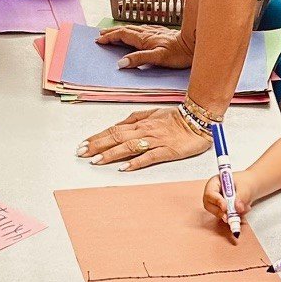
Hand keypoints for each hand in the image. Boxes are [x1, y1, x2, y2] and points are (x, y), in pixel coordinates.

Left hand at [77, 106, 207, 170]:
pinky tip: (124, 168)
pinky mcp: (167, 151)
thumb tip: (118, 126)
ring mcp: (155, 141)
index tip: (82, 145)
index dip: (97, 138)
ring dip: (111, 154)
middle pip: (116, 138)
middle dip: (97, 146)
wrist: (199, 119)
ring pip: (129, 147)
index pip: (113, 130)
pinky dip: (135, 162)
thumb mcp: (152, 113)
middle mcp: (144, 131)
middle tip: (81, 154)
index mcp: (140, 123)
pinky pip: (149, 157)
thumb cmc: (175, 118)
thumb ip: (134, 119)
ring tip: (96, 162)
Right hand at [97, 24, 193, 70]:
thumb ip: (139, 59)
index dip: (110, 37)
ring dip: (121, 30)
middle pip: (125, 30)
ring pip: (134, 29)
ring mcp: (155, 32)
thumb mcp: (158, 58)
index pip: (122, 35)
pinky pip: (143, 29)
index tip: (99, 40)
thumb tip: (121, 63)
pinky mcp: (162, 33)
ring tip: (113, 31)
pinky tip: (137, 31)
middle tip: (101, 34)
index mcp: (144, 39)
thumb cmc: (179, 53)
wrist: (195, 44)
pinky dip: (134, 30)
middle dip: (112, 32)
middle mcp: (148, 33)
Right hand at [201, 174, 253, 227]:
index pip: (210, 193)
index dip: (216, 201)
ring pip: (217, 212)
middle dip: (219, 212)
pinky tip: (244, 210)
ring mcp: (218, 202)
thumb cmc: (247, 181)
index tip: (225, 208)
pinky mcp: (224, 210)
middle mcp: (214, 193)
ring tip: (244, 209)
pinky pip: (226, 216)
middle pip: (209, 205)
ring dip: (230, 214)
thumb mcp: (246, 187)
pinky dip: (235, 216)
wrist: (254, 185)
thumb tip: (238, 208)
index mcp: (215, 182)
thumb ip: (242, 197)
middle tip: (229, 217)